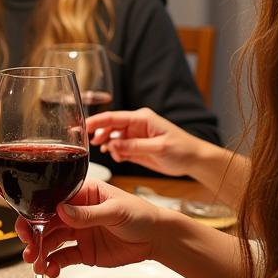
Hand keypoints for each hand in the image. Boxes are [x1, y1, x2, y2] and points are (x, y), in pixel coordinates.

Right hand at [14, 179, 166, 276]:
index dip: (35, 213)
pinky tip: (50, 270)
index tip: (27, 227)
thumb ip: (88, 213)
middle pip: (46, 222)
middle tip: (28, 249)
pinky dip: (54, 264)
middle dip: (33, 236)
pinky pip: (63, 258)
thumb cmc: (141, 215)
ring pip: (51, 241)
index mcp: (81, 194)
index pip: (51, 200)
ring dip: (41, 253)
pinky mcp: (83, 251)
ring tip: (37, 265)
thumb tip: (62, 211)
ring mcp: (77, 232)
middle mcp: (75, 212)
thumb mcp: (116, 211)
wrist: (157, 239)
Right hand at [86, 107, 205, 176]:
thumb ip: (134, 146)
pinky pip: (119, 148)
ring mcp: (135, 136)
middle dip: (99, 134)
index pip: (114, 117)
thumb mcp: (158, 148)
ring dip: (108, 146)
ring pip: (113, 138)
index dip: (97, 121)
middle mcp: (137, 125)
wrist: (195, 160)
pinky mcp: (136, 147)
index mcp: (142, 119)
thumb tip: (112, 144)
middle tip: (90, 144)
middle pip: (110, 126)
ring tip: (110, 154)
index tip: (83, 126)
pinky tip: (118, 158)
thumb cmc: (182, 149)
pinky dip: (116, 153)